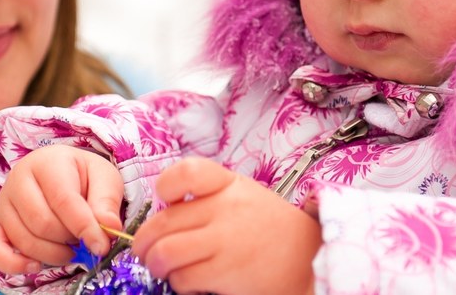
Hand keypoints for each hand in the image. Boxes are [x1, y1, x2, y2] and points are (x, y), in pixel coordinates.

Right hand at [0, 144, 123, 274]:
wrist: (61, 173)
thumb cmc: (83, 177)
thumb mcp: (104, 179)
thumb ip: (106, 203)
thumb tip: (108, 227)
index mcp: (48, 163)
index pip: (63, 200)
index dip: (84, 227)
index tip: (101, 245)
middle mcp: (18, 180)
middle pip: (42, 223)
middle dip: (68, 239)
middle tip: (83, 239)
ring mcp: (3, 203)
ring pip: (24, 240)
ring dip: (52, 253)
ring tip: (69, 246)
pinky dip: (13, 264)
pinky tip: (35, 265)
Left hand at [131, 158, 320, 294]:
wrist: (312, 259)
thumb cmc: (270, 230)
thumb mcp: (243, 198)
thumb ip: (208, 199)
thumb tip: (164, 215)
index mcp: (229, 185)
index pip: (186, 172)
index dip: (165, 188)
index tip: (165, 203)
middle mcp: (226, 208)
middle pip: (163, 222)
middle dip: (144, 242)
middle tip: (145, 252)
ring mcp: (225, 240)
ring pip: (165, 253)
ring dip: (156, 265)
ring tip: (162, 270)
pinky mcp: (226, 272)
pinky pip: (184, 278)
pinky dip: (179, 284)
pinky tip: (190, 283)